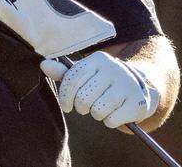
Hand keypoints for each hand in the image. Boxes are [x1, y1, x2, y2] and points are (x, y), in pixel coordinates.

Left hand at [41, 52, 159, 131]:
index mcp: (97, 59)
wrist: (139, 87)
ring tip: (101, 108)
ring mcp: (128, 85)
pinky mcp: (138, 102)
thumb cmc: (102, 81)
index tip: (67, 106)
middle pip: (83, 98)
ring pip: (98, 111)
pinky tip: (114, 113)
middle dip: (81, 107)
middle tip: (86, 107)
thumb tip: (43, 65)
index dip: (65, 97)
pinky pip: (112, 121)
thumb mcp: (85, 74)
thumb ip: (64, 72)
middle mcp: (114, 69)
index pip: (72, 80)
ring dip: (96, 114)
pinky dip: (109, 122)